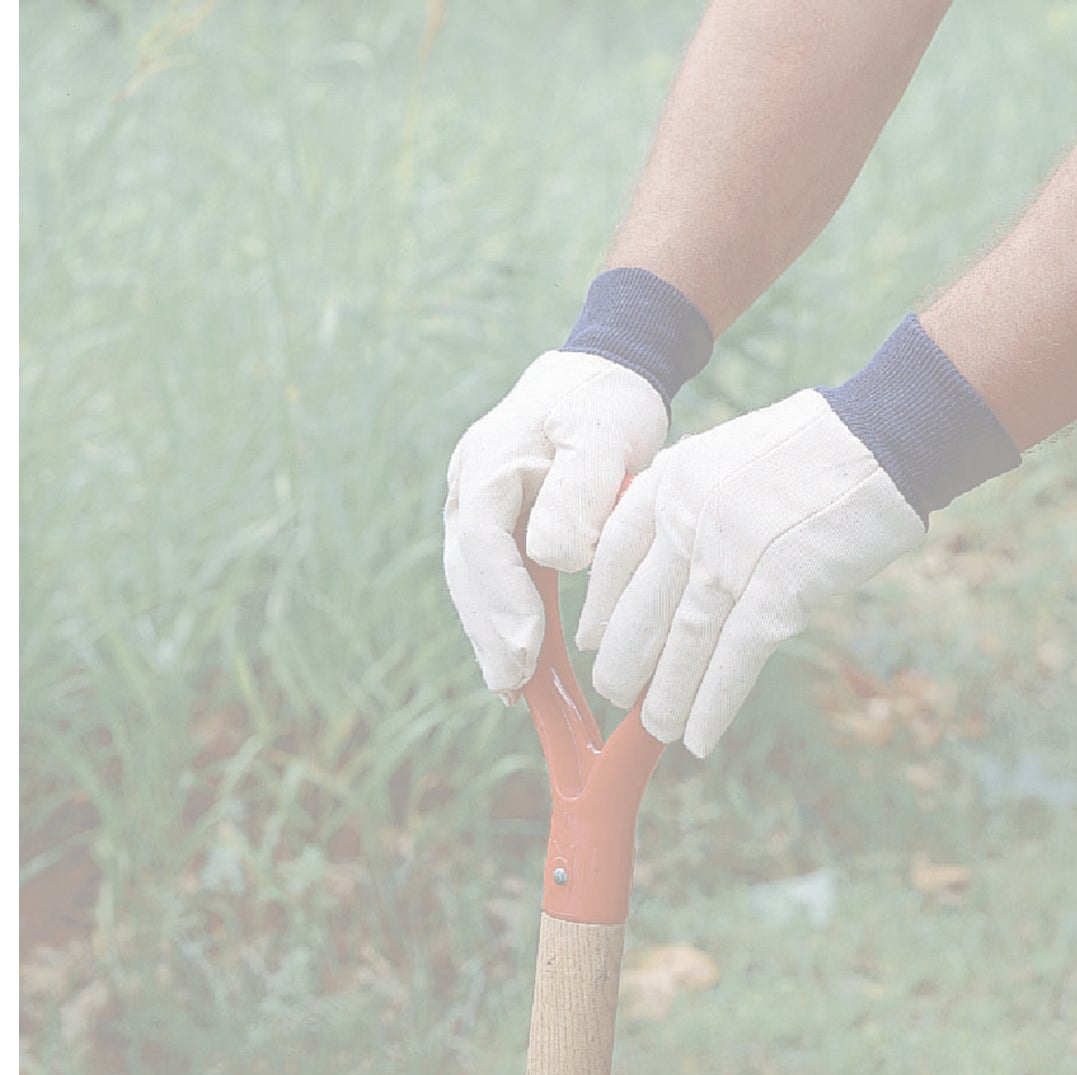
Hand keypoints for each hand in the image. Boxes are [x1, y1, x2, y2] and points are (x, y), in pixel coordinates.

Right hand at [444, 350, 667, 702]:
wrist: (600, 376)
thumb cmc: (606, 405)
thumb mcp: (601, 434)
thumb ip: (579, 489)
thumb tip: (555, 558)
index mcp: (489, 462)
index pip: (482, 539)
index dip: (501, 597)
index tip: (527, 646)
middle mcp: (469, 488)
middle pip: (466, 570)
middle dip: (489, 632)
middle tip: (513, 688)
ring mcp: (476, 508)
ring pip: (473, 582)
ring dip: (491, 637)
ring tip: (514, 693)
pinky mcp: (497, 527)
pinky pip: (493, 581)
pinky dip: (505, 623)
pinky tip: (523, 669)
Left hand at [576, 388, 925, 756]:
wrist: (882, 440)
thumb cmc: (807, 451)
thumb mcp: (723, 456)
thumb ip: (685, 503)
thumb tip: (661, 566)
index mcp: (671, 478)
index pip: (614, 555)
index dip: (601, 607)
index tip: (592, 641)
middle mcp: (690, 516)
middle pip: (643, 608)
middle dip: (626, 663)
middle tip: (617, 696)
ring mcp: (732, 554)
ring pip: (685, 643)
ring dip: (666, 697)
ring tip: (656, 730)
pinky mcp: (781, 587)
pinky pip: (735, 660)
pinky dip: (714, 705)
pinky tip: (700, 736)